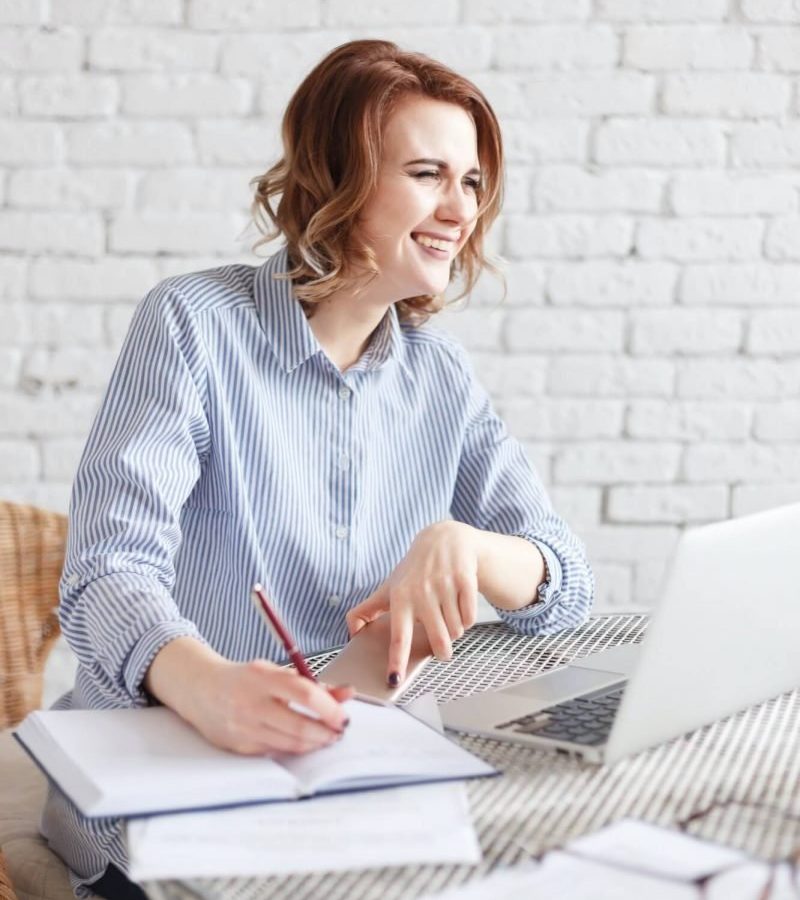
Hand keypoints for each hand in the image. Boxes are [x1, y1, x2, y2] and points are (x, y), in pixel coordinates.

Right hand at [147, 639, 353, 755]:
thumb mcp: (276, 672)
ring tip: (326, 736)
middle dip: (326, 732)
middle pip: (299, 726)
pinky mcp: (240, 747)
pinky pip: (276, 751)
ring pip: (290, 743)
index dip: (329, 708)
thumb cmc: (245, 679)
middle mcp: (251, 703)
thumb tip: (347, 693)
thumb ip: (312, 683)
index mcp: (262, 677)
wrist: (201, 690)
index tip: (343, 715)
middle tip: (339, 730)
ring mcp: (244, 728)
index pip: (304, 693)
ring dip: (315, 743)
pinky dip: (295, 748)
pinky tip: (303, 741)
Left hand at [345, 521, 478, 685]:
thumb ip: (367, 611)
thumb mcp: (388, 587)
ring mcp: (444, 585)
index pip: (397, 637)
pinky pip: (470, 618)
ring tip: (447, 617)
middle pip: (438, 641)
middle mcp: (422, 592)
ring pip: (456, 631)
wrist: (443, 540)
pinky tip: (459, 607)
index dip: (396, 661)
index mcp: (400, 598)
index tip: (394, 680)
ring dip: (454, 631)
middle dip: (443, 652)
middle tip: (441, 650)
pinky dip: (467, 619)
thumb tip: (352, 634)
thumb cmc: (413, 570)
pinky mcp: (465, 580)